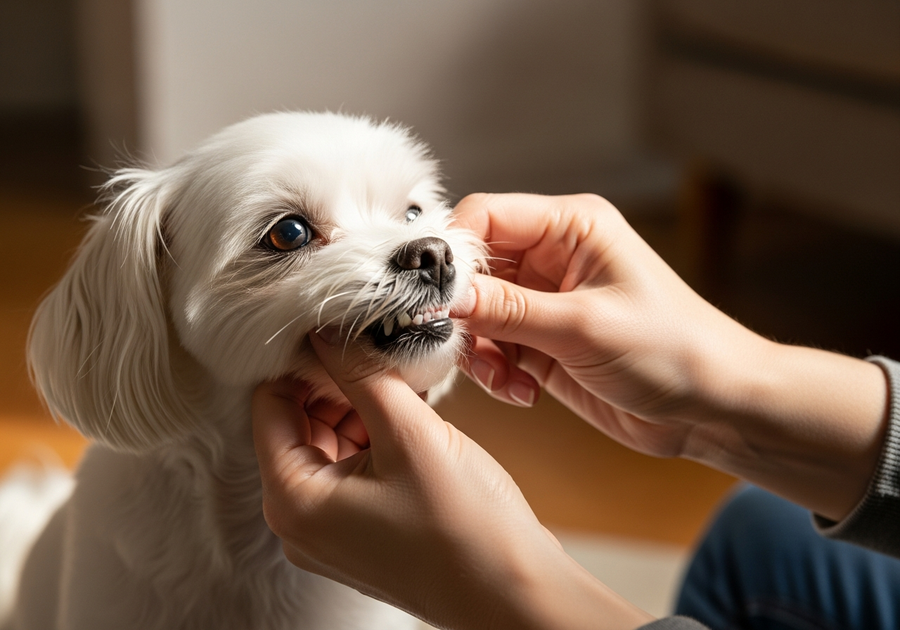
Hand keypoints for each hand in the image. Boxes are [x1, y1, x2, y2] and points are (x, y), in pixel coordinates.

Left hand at [253, 330, 652, 629]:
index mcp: (292, 500)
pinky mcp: (361, 530)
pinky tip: (410, 411)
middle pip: (297, 423)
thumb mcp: (409, 434)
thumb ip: (362, 373)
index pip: (269, 404)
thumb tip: (327, 329)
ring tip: (403, 380)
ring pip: (328, 441)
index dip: (301, 360)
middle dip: (335, 382)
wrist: (516, 593)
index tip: (337, 326)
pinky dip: (375, 433)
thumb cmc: (465, 527)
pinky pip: (352, 466)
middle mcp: (299, 520)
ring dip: (359, 405)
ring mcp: (330, 530)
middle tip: (378, 348)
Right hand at [452, 193, 887, 519]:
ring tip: (506, 379)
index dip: (451, 252)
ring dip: (478, 350)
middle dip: (462, 312)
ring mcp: (545, 302)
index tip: (431, 295)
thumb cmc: (673, 349)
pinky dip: (495, 372)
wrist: (713, 408)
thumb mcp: (583, 326)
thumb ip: (506, 309)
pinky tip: (523, 392)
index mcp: (571, 228)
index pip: (485, 218)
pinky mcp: (543, 342)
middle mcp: (553, 258)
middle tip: (462, 346)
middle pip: (472, 270)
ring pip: (475, 314)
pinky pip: (492, 348)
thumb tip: (441, 297)